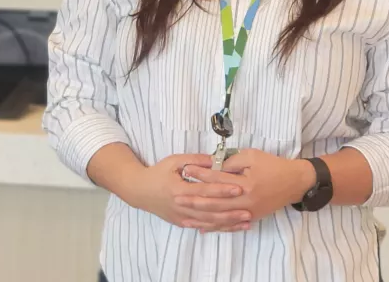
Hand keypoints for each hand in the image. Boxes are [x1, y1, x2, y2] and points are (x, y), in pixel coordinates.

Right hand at [122, 153, 252, 231]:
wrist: (140, 191)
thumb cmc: (158, 173)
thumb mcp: (174, 161)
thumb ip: (195, 160)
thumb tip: (216, 159)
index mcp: (178, 189)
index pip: (204, 191)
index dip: (222, 190)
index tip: (239, 188)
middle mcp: (180, 206)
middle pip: (209, 210)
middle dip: (230, 211)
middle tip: (249, 210)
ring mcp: (181, 217)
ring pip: (208, 222)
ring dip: (228, 222)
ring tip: (246, 221)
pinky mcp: (182, 223)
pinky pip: (203, 227)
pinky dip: (218, 227)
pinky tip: (232, 227)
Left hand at [181, 149, 314, 223]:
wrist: (294, 182)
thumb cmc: (273, 165)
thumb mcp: (252, 156)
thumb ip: (232, 161)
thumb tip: (213, 166)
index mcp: (245, 183)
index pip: (217, 178)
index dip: (200, 173)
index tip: (185, 170)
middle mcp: (245, 201)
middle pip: (214, 201)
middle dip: (194, 198)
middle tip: (177, 195)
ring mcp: (248, 212)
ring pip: (219, 216)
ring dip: (201, 216)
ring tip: (184, 214)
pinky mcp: (250, 217)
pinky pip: (229, 225)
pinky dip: (215, 226)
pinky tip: (202, 227)